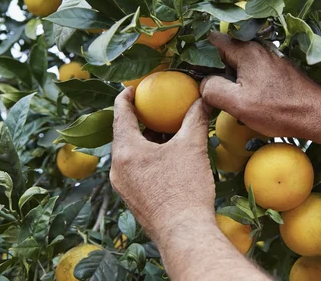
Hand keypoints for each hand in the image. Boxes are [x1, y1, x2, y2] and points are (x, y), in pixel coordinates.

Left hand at [110, 88, 214, 241]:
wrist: (184, 233)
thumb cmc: (185, 189)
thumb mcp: (192, 146)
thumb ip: (195, 118)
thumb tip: (204, 98)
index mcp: (125, 151)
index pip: (120, 113)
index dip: (127, 95)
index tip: (136, 86)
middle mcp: (117, 168)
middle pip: (124, 134)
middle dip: (140, 119)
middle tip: (156, 107)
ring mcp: (123, 186)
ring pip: (131, 154)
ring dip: (147, 139)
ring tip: (167, 131)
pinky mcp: (133, 199)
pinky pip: (136, 170)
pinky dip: (149, 158)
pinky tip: (169, 158)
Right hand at [200, 33, 320, 138]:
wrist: (315, 114)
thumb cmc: (278, 110)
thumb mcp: (238, 104)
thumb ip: (213, 89)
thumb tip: (204, 83)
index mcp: (246, 51)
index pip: (213, 40)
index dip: (201, 54)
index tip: (198, 71)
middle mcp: (258, 47)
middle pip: (226, 52)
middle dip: (219, 71)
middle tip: (220, 93)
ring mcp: (270, 56)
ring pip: (241, 63)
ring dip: (235, 79)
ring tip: (238, 100)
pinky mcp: (278, 67)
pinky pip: (254, 69)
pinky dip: (249, 82)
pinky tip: (255, 100)